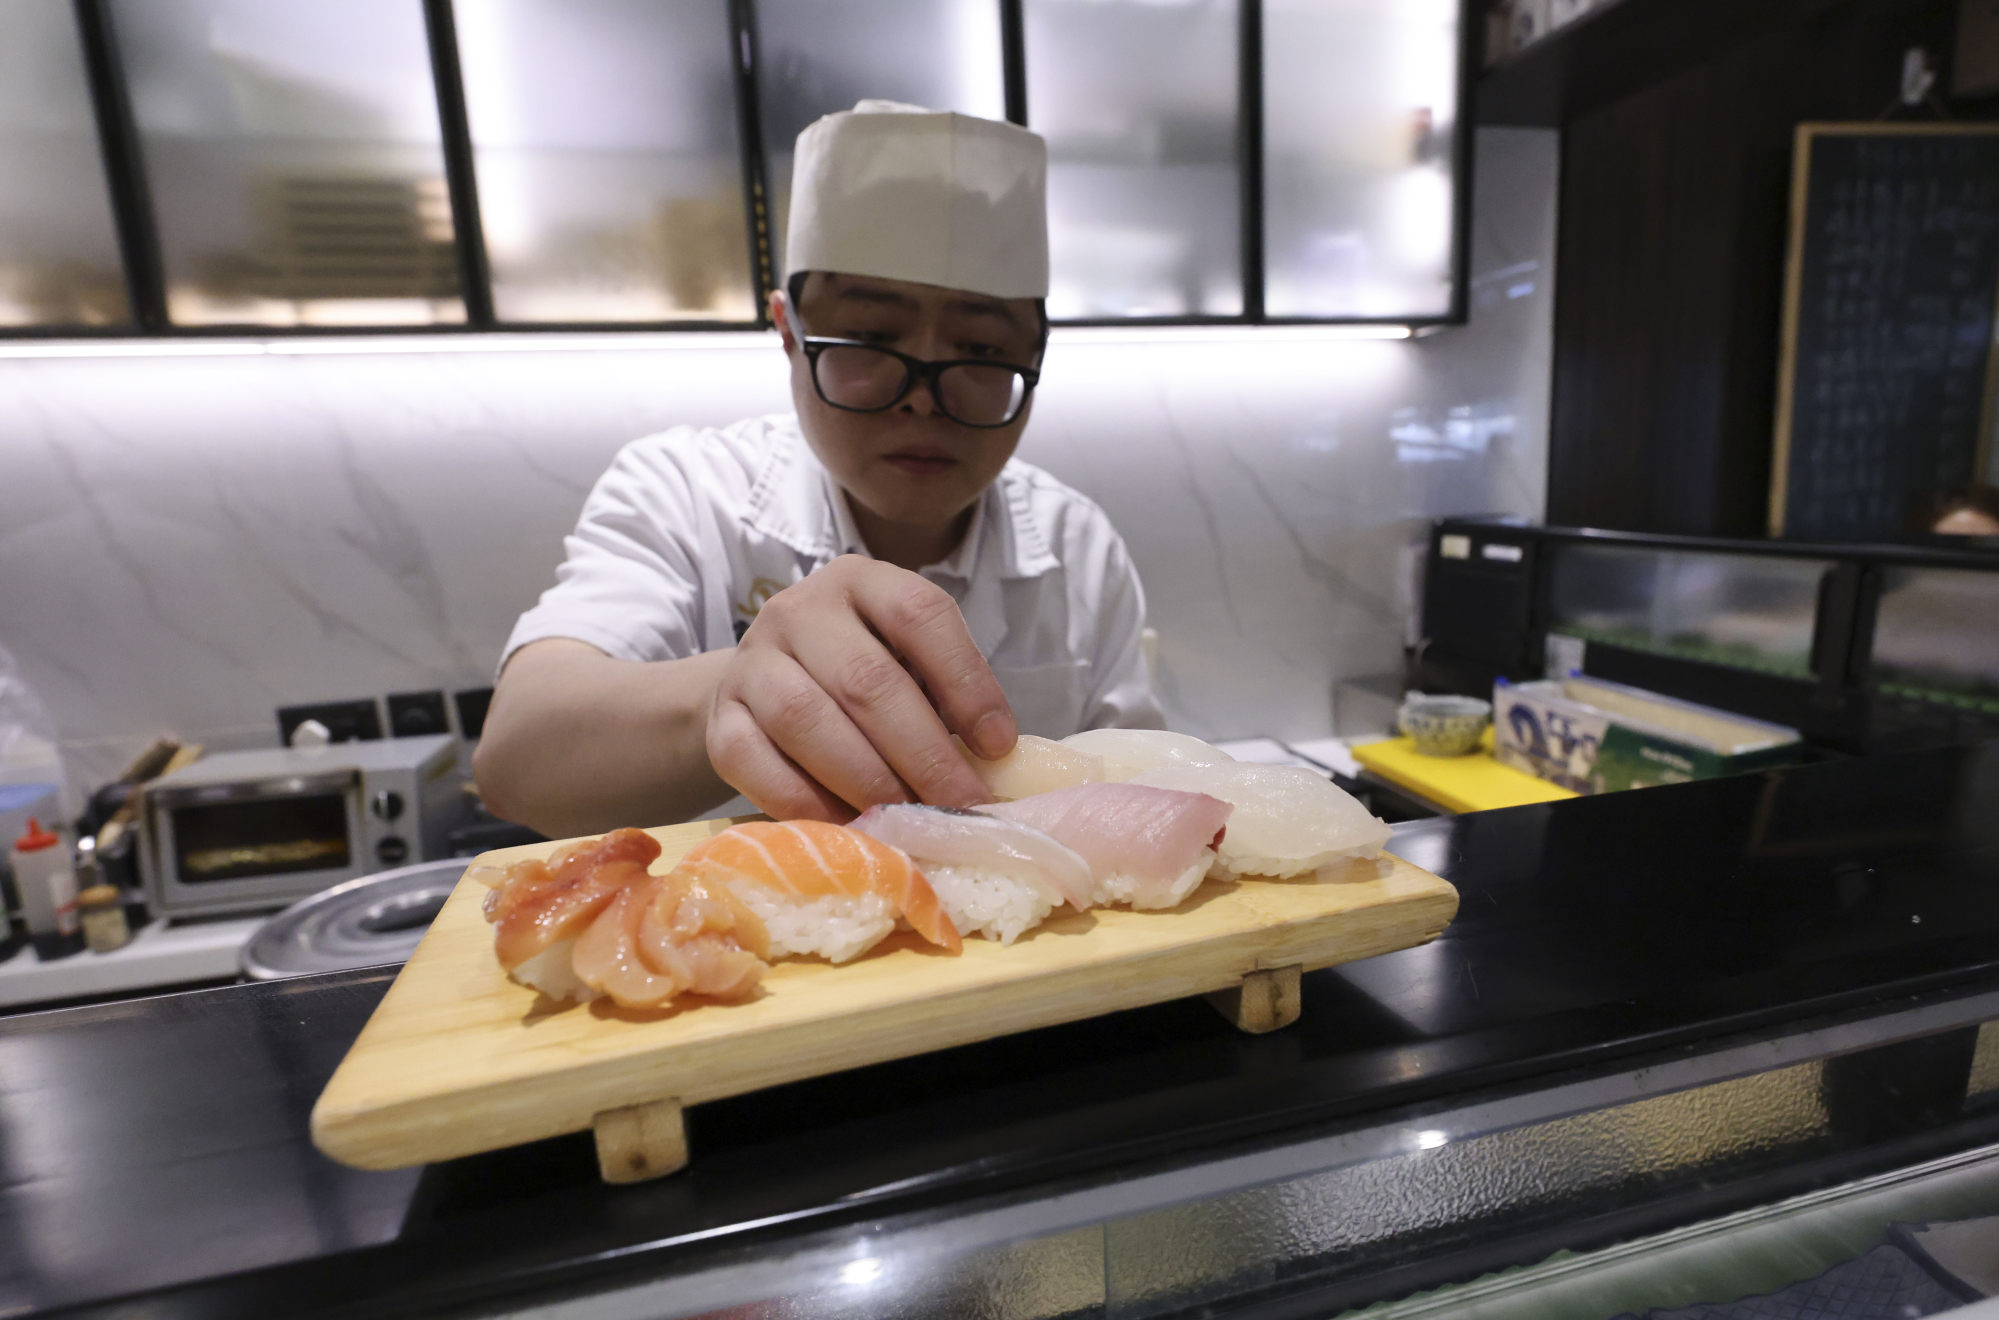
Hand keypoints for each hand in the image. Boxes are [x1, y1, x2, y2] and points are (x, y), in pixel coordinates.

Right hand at [706, 556, 1016, 820]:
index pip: (920, 615)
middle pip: (866, 680)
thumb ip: (943, 698)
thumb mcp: (905, 662)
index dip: (966, 682)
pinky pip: (758, 765)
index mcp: (862, 582)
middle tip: (961, 807)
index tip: (997, 746)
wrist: (761, 684)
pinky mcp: (720, 719)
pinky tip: (850, 828)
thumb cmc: (857, 676)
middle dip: (924, 755)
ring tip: (908, 821)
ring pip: (808, 721)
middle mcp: (800, 610)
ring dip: (867, 782)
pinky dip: (808, 804)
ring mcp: (751, 662)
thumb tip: (993, 768)